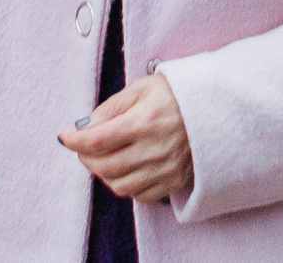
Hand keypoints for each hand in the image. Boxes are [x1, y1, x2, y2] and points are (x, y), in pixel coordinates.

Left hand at [59, 71, 192, 202]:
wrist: (217, 109)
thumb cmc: (178, 94)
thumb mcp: (143, 87)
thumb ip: (113, 106)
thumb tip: (88, 125)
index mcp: (144, 121)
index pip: (97, 139)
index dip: (75, 141)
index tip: (65, 137)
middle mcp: (154, 149)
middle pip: (104, 166)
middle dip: (85, 158)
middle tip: (82, 148)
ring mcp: (165, 169)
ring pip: (119, 185)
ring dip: (103, 174)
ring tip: (102, 158)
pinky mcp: (174, 181)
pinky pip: (140, 195)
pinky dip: (125, 186)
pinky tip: (125, 170)